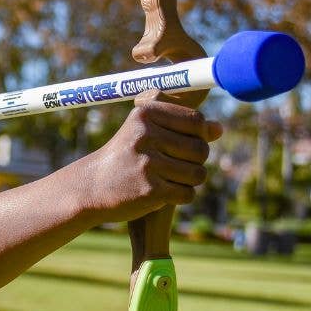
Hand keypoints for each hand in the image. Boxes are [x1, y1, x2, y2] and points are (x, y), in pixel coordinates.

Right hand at [85, 95, 221, 221]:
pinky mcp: (150, 190)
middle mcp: (145, 135)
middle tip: (176, 166)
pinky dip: (180, 196)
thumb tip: (219, 129)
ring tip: (171, 179)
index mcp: (145, 114)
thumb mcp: (146, 131)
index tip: (184, 144)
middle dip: (195, 161)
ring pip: (197, 173)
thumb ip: (182, 127)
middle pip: (201, 149)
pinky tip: (164, 193)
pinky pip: (187, 194)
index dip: (199, 135)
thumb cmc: (126, 156)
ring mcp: (148, 164)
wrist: (91, 186)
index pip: (196, 120)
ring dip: (190, 181)